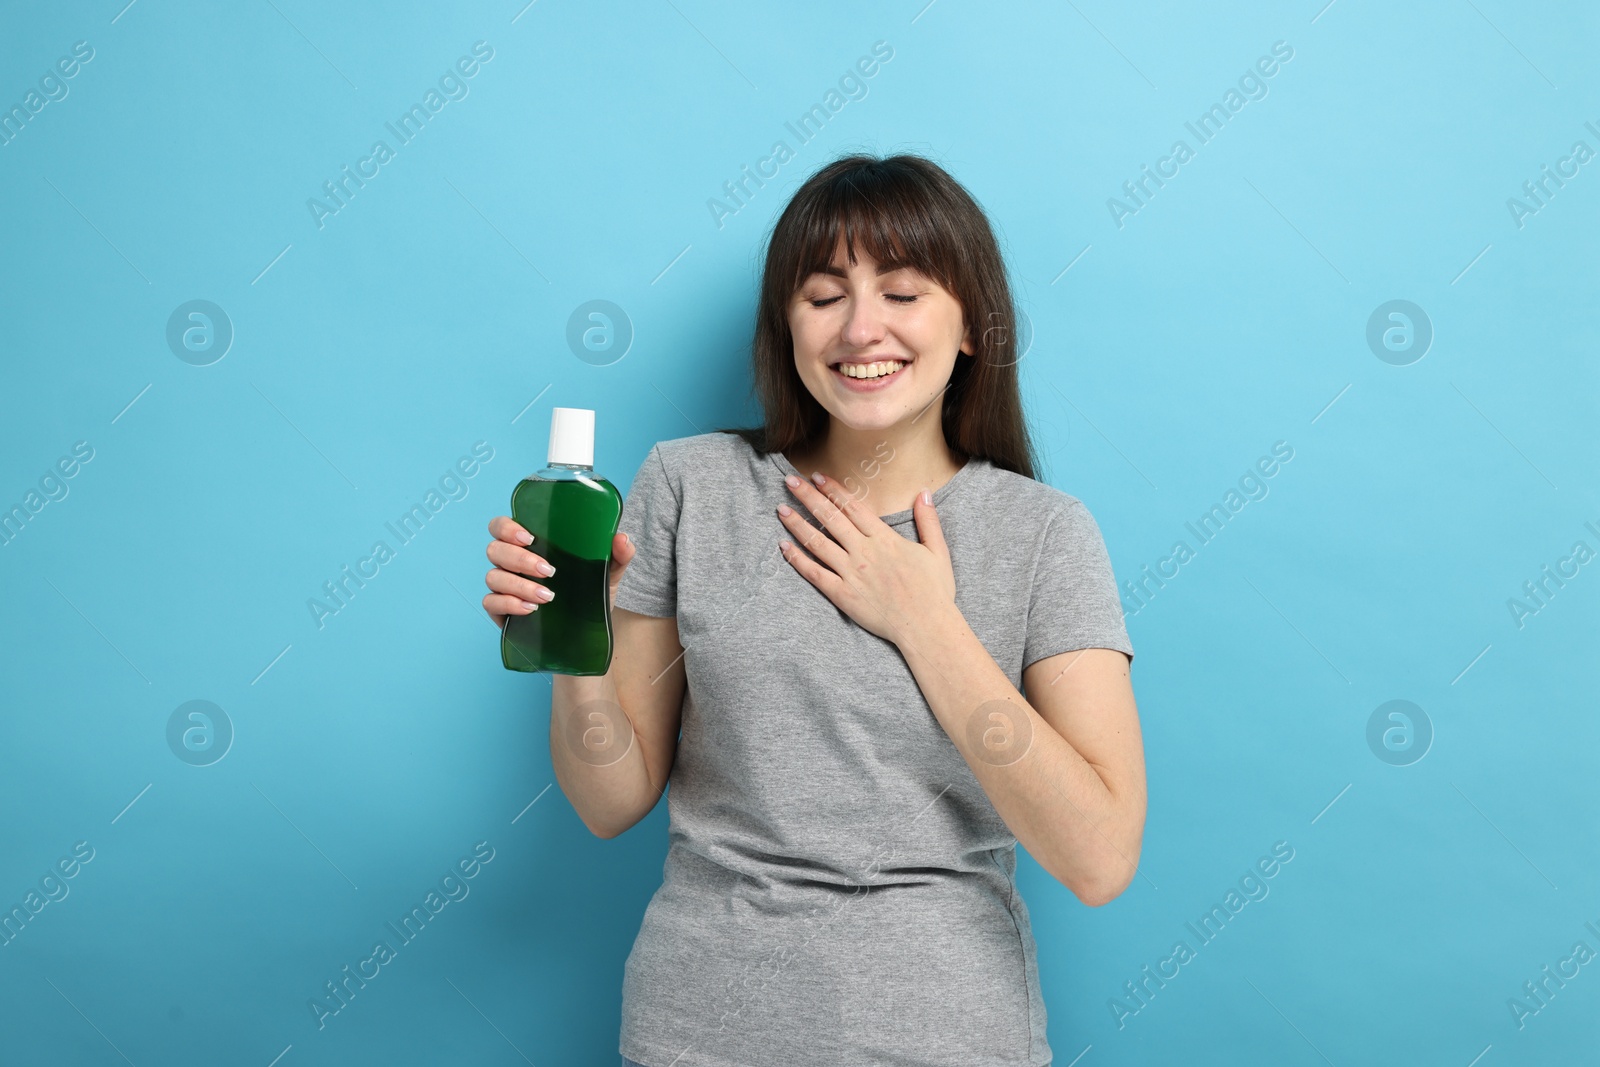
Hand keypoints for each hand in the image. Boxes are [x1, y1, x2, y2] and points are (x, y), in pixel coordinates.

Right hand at [483, 518, 635, 627]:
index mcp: (530, 545)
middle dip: (520, 559)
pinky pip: (490, 603)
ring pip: (493, 577)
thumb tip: (621, 538)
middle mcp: (511, 563)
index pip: (501, 527)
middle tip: (549, 570)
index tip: (529, 538)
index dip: (506, 527)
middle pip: (495, 550)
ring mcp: (504, 587)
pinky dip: (509, 604)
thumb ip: (618, 554)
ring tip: (548, 596)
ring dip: (519, 584)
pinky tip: (531, 609)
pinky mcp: (501, 612)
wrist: (587, 634)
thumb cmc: (590, 595)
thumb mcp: (608, 573)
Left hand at [776, 471, 955, 645]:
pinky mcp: (843, 595)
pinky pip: (814, 574)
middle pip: (830, 518)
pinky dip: (797, 559)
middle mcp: (864, 552)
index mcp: (885, 539)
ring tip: (781, 508)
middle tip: (790, 481)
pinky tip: (783, 546)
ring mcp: (851, 574)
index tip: (817, 476)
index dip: (833, 489)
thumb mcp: (938, 551)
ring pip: (817, 542)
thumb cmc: (934, 592)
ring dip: (797, 524)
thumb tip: (923, 493)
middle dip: (808, 497)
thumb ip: (928, 520)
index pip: (852, 507)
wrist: (926, 627)